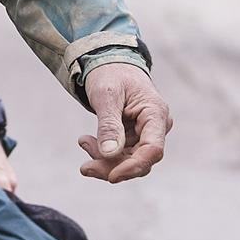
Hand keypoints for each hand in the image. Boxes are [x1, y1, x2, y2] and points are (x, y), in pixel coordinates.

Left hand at [77, 62, 170, 182]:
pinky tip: (87, 141)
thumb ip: (109, 124)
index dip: (134, 166)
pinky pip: (121, 155)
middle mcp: (156, 127)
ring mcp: (146, 133)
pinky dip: (103, 153)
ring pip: (129, 161)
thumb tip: (109, 154)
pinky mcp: (134, 137)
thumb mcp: (106, 95)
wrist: (110, 64)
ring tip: (83, 142)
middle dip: (111, 166)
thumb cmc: (111, 74)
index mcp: (155, 113)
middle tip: (84, 167)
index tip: (111, 176)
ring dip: (104, 160)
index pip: (153, 149)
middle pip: (140, 160)